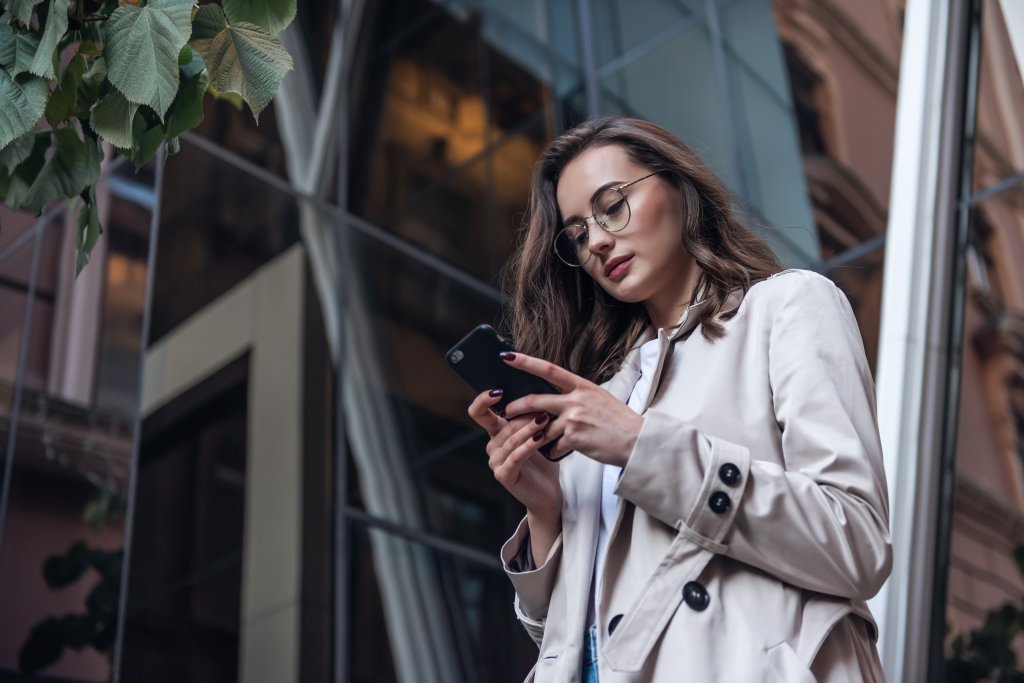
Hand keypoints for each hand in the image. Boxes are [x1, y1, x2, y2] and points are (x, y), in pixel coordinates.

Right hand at [467, 390, 561, 523]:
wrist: (548, 492)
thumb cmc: (543, 461)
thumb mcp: (537, 434)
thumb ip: (531, 416)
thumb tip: (538, 392)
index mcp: (495, 433)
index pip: (479, 412)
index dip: (483, 400)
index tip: (498, 390)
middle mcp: (492, 446)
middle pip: (502, 424)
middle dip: (522, 415)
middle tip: (542, 407)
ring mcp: (495, 462)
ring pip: (510, 439)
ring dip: (528, 428)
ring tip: (545, 419)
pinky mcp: (503, 475)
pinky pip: (516, 456)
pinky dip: (529, 445)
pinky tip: (540, 437)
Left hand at [500, 352, 643, 466]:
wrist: (637, 442)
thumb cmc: (619, 422)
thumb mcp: (599, 399)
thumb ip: (578, 396)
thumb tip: (557, 399)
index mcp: (582, 386)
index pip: (549, 369)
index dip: (526, 362)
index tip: (507, 356)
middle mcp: (576, 399)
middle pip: (535, 400)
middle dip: (516, 406)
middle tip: (506, 411)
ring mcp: (574, 418)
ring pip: (541, 427)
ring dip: (535, 436)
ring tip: (535, 442)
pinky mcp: (574, 437)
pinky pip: (552, 446)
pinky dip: (552, 451)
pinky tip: (557, 453)